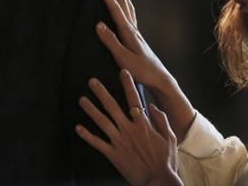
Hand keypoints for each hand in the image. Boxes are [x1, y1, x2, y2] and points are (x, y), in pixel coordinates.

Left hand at [76, 70, 182, 185]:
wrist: (158, 180)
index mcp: (143, 124)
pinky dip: (87, 136)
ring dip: (91, 110)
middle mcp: (129, 129)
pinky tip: (78, 128)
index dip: (128, 84)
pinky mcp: (113, 154)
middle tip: (92, 81)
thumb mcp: (169, 138)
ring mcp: (119, 141)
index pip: (134, 99)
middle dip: (101, 92)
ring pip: (102, 122)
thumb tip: (153, 106)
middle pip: (112, 107)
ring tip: (81, 99)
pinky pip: (97, 143)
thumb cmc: (166, 160)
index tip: (122, 72)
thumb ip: (162, 120)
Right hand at [96, 0, 195, 140]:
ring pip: (128, 6)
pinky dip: (126, 4)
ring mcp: (136, 32)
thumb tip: (98, 24)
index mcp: (128, 32)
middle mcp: (133, 29)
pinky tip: (125, 5)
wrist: (159, 78)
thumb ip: (111, 42)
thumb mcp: (124, 59)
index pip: (116, 10)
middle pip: (123, 3)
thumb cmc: (141, 71)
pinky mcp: (136, 38)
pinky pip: (130, 14)